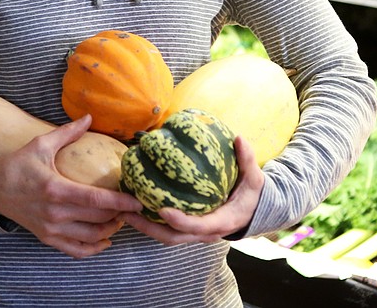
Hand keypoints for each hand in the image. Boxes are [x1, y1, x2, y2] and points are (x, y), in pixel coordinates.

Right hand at [0, 114, 143, 258]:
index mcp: (55, 189)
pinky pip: (76, 251)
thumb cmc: (17, 166)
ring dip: (110, 229)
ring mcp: (50, 229)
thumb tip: (88, 117)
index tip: (138, 200)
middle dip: (120, 214)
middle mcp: (55, 213)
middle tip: (132, 205)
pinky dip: (94, 248)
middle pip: (98, 219)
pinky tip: (105, 239)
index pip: (96, 200)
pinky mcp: (47, 238)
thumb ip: (67, 132)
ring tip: (121, 217)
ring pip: (91, 237)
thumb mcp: (40, 145)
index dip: (120, 201)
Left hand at [122, 135, 263, 244]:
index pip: (197, 226)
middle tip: (127, 212)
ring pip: (165, 236)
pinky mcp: (186, 228)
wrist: (252, 211)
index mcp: (222, 222)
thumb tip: (239, 138)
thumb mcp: (254, 178)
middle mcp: (205, 233)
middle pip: (173, 237)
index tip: (162, 210)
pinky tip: (133, 206)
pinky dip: (149, 221)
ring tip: (122, 211)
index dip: (180, 221)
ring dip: (143, 226)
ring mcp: (194, 233)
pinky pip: (165, 229)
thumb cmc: (251, 194)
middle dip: (149, 228)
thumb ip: (248, 159)